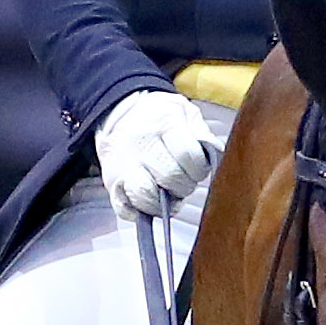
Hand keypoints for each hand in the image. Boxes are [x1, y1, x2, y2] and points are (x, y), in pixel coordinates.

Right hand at [93, 87, 220, 219]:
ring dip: (163, 203)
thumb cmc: (158, 118)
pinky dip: (140, 212)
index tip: (197, 168)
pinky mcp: (111, 184)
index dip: (199, 168)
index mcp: (163, 124)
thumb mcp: (184, 113)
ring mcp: (122, 166)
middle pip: (171, 178)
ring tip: (167, 193)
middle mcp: (140, 145)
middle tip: (183, 180)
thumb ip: (202, 133)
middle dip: (184, 185)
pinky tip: (149, 201)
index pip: (189, 155)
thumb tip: (214, 154)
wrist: (118, 114)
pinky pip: (126, 210)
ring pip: (146, 197)